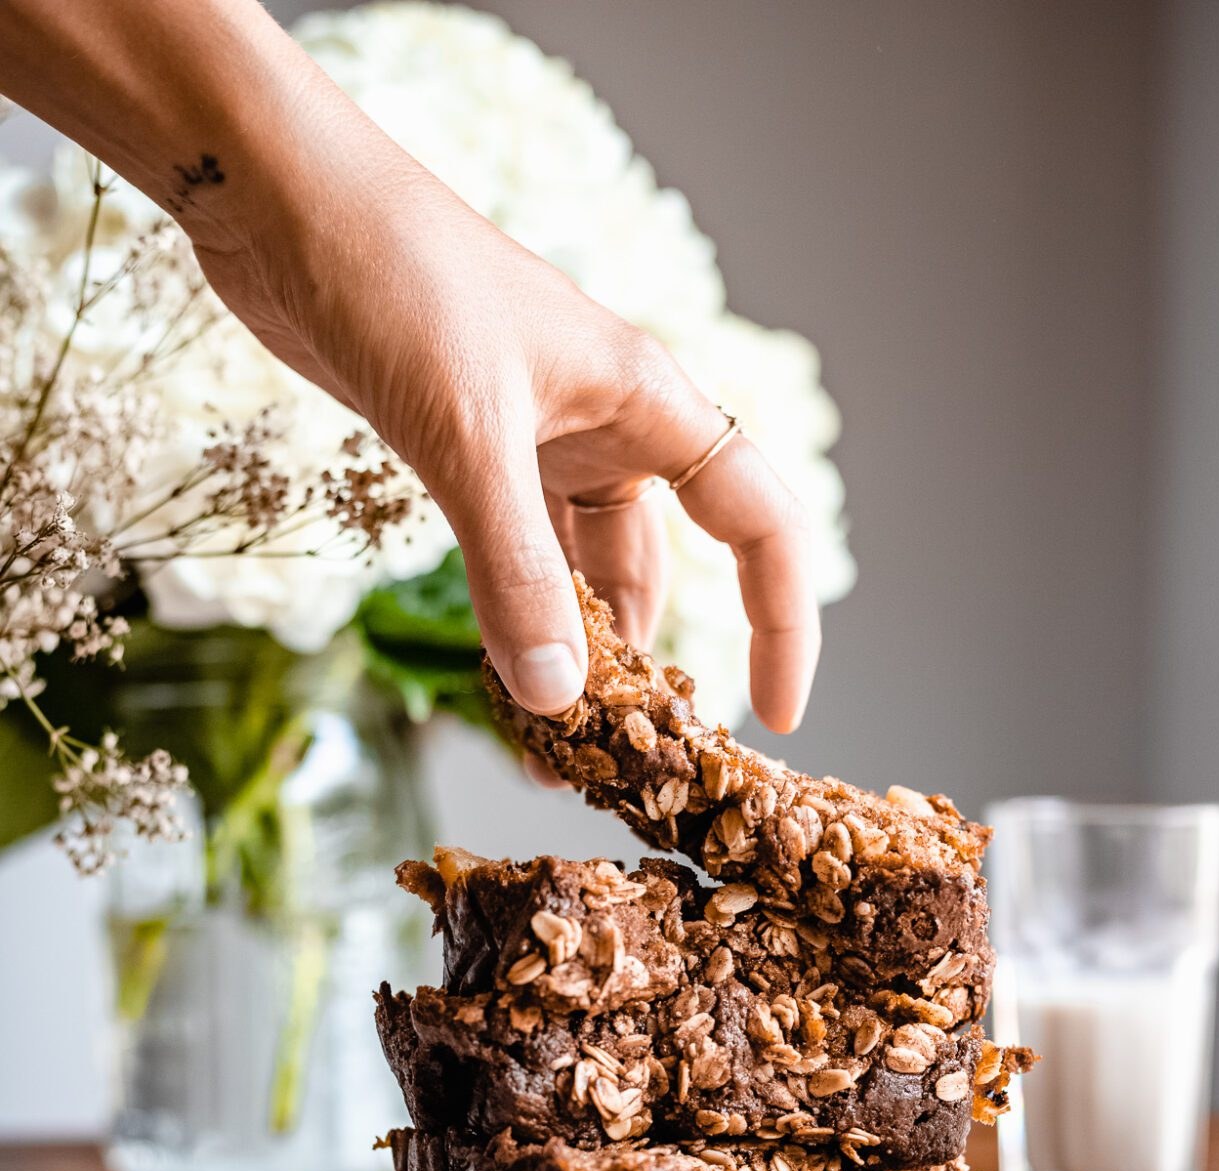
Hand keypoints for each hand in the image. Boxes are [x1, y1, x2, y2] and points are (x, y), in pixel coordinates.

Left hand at [191, 129, 820, 728]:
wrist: (277, 199)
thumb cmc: (395, 277)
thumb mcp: (468, 437)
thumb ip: (515, 573)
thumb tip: (558, 702)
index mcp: (645, 402)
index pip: (759, 522)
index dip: (783, 620)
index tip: (774, 716)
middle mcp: (605, 425)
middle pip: (659, 570)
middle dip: (644, 667)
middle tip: (625, 764)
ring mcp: (534, 442)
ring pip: (577, 574)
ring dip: (568, 656)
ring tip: (549, 748)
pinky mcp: (464, 454)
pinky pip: (511, 559)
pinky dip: (509, 620)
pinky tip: (495, 680)